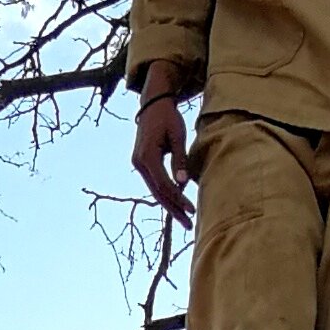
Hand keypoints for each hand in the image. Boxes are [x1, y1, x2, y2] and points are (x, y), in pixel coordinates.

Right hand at [132, 89, 197, 223]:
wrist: (152, 104)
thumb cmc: (168, 117)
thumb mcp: (178, 135)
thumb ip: (180, 159)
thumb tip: (182, 182)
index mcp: (147, 156)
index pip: (164, 185)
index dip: (178, 199)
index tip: (192, 210)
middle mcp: (139, 163)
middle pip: (157, 193)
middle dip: (174, 210)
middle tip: (188, 225)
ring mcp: (138, 164)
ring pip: (155, 191)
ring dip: (170, 206)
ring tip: (184, 220)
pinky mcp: (142, 164)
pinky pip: (154, 184)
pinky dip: (165, 195)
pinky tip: (176, 205)